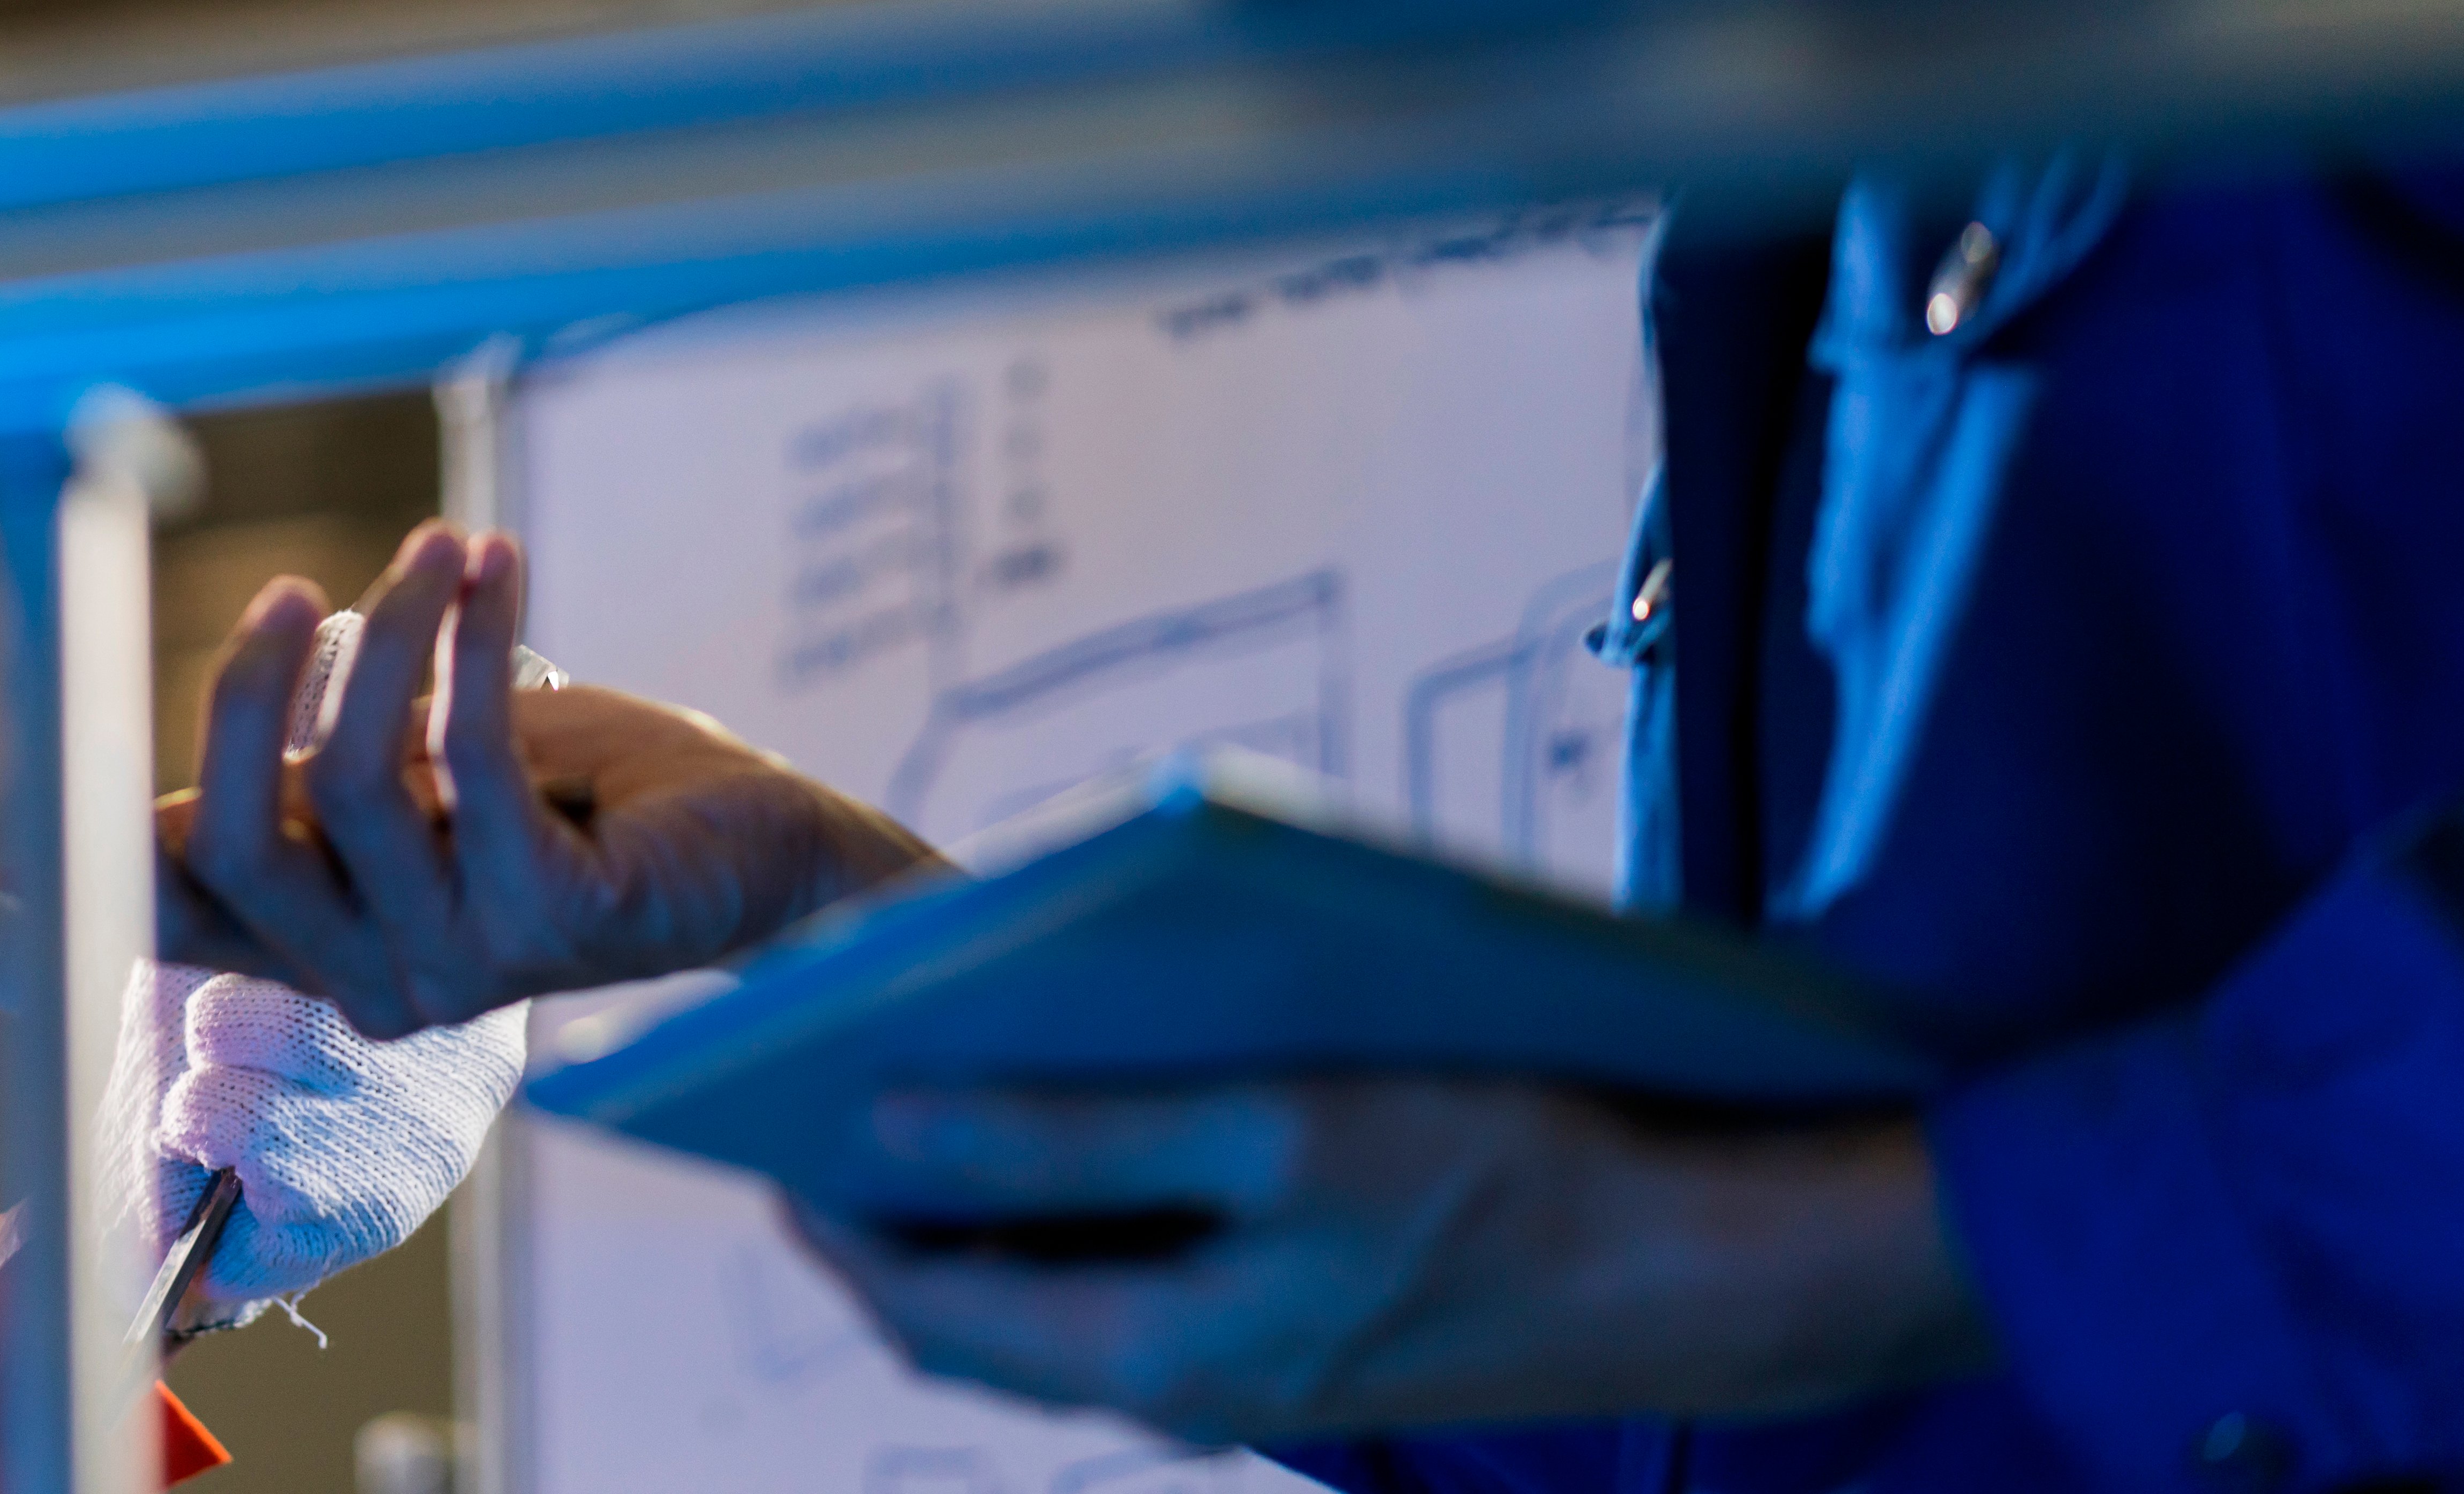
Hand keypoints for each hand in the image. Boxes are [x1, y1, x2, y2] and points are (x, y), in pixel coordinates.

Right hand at [116, 614, 525, 1323]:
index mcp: (317, 948)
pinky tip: (493, 565)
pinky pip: (468, 763)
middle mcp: (368, 982)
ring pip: (353, 781)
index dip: (74, 877)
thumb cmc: (576, 796)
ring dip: (392, 632)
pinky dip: (466, 636)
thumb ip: (295, 787)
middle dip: (246, 689)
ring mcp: (460, 969)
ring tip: (443, 545)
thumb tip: (129, 812)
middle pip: (236, 838)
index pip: (164, 915)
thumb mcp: (411, 780)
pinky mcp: (554, 924)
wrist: (751, 846)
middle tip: (302, 583)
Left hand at [786, 1078, 1997, 1442]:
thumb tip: (891, 1135)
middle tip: (815, 1090)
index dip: (830, 1215)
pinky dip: (1086, 1206)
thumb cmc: (1509, 1172)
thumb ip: (1076, 1141)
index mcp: (1168, 1357)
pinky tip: (1086, 1107)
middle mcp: (1193, 1388)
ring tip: (928, 1074)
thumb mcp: (1276, 1131)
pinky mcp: (1306, 1331)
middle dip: (886, 1214)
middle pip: (975, 1320)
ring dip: (984, 1207)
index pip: (926, 1309)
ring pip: (1059, 1305)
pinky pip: (1146, 1284)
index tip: (760, 1113)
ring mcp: (1253, 1369)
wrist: (1703, 1266)